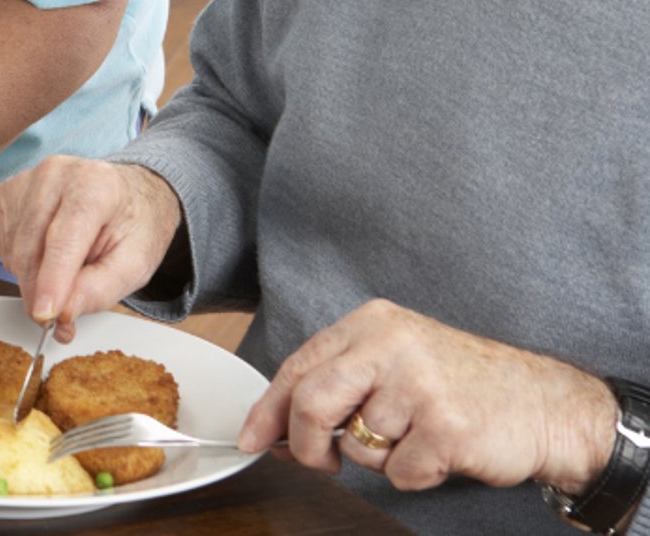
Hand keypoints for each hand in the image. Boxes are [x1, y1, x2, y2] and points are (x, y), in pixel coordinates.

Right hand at [0, 157, 181, 341]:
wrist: (126, 194)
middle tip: (59, 321)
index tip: (45, 314)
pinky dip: (23, 264)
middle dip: (40, 293)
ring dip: (33, 279)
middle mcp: (55, 174)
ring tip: (66, 277)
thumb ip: (100, 289)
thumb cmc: (132, 224)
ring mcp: (26, 180)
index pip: (64, 238)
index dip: (52, 280)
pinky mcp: (7, 193)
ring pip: (14, 250)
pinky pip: (5, 245)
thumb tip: (64, 311)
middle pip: (32, 248)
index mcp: (94, 184)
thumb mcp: (136, 264)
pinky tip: (48, 257)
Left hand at [239, 300, 618, 494]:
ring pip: (357, 445)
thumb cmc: (464, 384)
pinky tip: (442, 451)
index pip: (299, 366)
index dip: (268, 408)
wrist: (547, 403)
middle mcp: (391, 345)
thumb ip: (338, 386)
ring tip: (417, 436)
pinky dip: (416, 475)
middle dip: (305, 443)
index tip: (252, 438)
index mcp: (371, 323)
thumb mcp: (395, 362)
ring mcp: (419, 385)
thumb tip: (276, 428)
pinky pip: (400, 473)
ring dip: (381, 457)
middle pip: (311, 402)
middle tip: (320, 461)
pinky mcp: (446, 428)